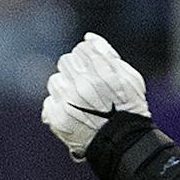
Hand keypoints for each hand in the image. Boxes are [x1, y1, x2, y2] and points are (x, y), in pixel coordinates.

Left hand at [41, 33, 148, 160]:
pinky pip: (49, 100)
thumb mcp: (130, 78)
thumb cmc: (128, 107)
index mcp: (103, 75)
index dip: (88, 56)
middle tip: (86, 82)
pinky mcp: (56, 118)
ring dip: (65, 85)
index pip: (83, 49)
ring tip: (79, 98)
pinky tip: (72, 110)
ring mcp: (68, 103)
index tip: (93, 66)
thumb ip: (108, 55)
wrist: (122, 142)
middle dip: (76, 69)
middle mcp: (83, 87)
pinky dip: (58, 104)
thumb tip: (88, 38)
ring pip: (55, 79)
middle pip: (66, 61)